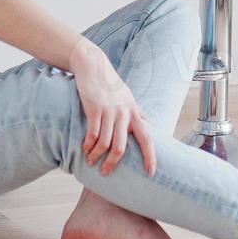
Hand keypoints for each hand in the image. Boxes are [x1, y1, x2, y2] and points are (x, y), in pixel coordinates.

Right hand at [69, 41, 157, 177]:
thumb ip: (139, 114)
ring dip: (96, 156)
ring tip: (90, 162)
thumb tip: (153, 127)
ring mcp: (109, 111)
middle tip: (106, 173)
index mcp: (135, 113)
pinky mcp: (94, 109)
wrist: (93, 66)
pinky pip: (92, 134)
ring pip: (105, 143)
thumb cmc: (112, 85)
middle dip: (113, 163)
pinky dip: (87, 145)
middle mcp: (124, 114)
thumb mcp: (129, 98)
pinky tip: (84, 149)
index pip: (148, 138)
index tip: (151, 172)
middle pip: (122, 147)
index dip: (151, 156)